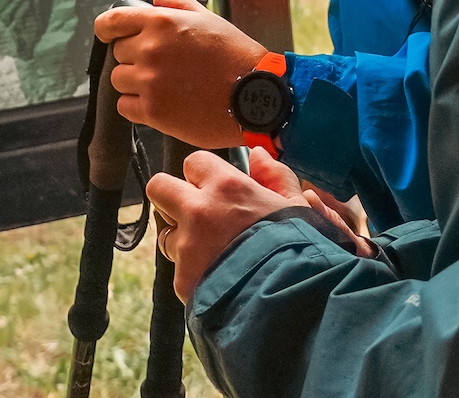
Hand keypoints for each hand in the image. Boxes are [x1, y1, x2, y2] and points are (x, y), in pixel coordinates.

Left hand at [93, 0, 264, 148]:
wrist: (253, 95)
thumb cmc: (235, 55)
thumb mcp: (209, 18)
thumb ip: (177, 5)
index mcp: (160, 22)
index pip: (111, 22)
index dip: (106, 29)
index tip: (108, 35)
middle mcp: (149, 49)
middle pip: (118, 53)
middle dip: (134, 58)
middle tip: (161, 66)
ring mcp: (149, 81)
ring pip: (118, 80)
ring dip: (134, 83)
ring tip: (163, 85)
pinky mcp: (152, 111)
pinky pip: (125, 106)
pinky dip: (137, 106)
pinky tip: (161, 103)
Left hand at [144, 149, 297, 300]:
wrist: (289, 302)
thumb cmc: (299, 251)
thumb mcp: (296, 208)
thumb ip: (276, 176)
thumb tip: (259, 155)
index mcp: (226, 187)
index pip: (193, 162)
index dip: (204, 175)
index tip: (216, 189)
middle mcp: (199, 211)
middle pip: (159, 187)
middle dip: (172, 197)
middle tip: (196, 213)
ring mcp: (187, 247)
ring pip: (168, 234)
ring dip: (183, 239)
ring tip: (216, 255)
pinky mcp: (182, 280)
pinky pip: (180, 270)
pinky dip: (194, 273)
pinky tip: (221, 280)